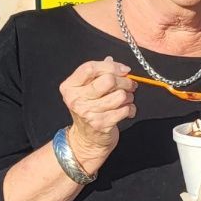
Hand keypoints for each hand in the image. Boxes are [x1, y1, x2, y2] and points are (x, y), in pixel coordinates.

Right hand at [60, 59, 135, 174]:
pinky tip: (126, 111)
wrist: (87, 139)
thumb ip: (97, 74)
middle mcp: (76, 99)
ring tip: (126, 99)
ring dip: (129, 96)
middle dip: (125, 81)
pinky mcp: (101, 124)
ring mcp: (88, 113)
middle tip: (130, 85)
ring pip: (120, 95)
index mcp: (70, 86)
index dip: (112, 66)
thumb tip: (112, 61)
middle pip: (108, 80)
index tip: (124, 70)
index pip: (90, 68)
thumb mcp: (87, 90)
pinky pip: (125, 110)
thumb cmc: (90, 110)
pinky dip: (131, 109)